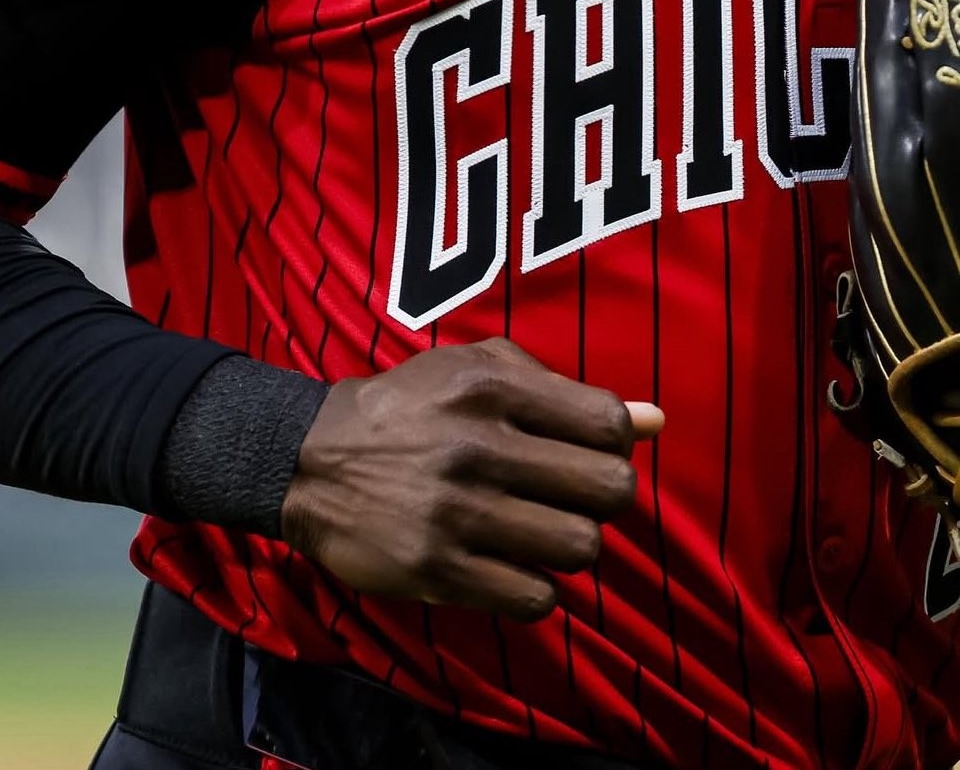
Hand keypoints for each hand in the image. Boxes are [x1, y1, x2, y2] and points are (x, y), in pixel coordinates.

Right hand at [279, 337, 663, 621]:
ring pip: (579, 547)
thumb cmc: (411, 407)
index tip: (586, 450)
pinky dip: (535, 586)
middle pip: (609, 491)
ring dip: (570, 543)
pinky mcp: (437, 569)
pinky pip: (536, 597)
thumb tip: (657, 421)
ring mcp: (457, 511)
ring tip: (538, 530)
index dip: (614, 443)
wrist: (311, 460)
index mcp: (490, 384)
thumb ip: (563, 389)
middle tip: (570, 496)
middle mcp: (477, 444)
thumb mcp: (477, 370)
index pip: (608, 424)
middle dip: (601, 497)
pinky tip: (510, 564)